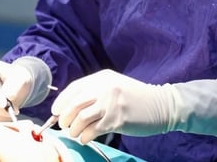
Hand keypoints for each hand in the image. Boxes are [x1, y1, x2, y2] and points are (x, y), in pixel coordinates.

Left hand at [50, 69, 173, 143]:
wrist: (161, 105)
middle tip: (64, 125)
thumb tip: (70, 107)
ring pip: (81, 118)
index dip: (61, 101)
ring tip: (76, 133)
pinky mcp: (116, 120)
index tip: (55, 111)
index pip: (74, 88)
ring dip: (73, 129)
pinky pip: (92, 130)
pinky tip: (85, 138)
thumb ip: (95, 92)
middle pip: (74, 104)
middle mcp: (104, 88)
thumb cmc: (135, 97)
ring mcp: (111, 104)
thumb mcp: (114, 86)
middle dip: (64, 117)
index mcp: (102, 78)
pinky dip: (84, 136)